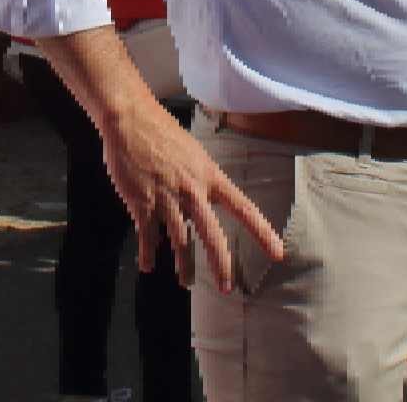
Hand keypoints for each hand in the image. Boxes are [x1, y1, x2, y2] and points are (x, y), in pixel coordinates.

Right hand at [99, 101, 282, 294]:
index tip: (277, 254)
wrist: (129, 118)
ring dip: (183, 266)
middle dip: (221, 265)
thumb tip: (199, 204)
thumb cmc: (161, 131)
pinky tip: (147, 265)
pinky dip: (148, 254)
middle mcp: (193, 190)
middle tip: (226, 288)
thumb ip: (199, 180)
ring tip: (186, 282)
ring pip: (180, 242)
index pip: (244, 208)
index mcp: (210, 176)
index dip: (262, 233)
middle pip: (213, 236)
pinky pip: (148, 236)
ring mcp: (167, 197)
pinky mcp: (142, 202)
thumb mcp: (193, 153)